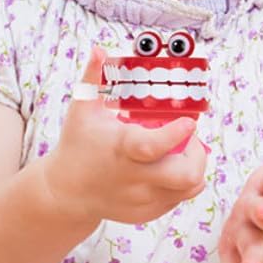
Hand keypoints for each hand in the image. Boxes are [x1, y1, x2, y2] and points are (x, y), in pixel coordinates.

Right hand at [42, 46, 207, 225]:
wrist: (65, 192)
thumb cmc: (77, 145)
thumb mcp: (82, 110)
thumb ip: (94, 78)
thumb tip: (100, 50)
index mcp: (121, 150)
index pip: (154, 146)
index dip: (177, 133)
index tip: (189, 121)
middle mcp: (133, 178)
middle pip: (184, 175)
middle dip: (197, 153)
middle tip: (189, 139)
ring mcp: (142, 199)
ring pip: (188, 188)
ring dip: (195, 167)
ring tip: (183, 152)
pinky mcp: (146, 212)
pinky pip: (179, 199)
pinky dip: (182, 183)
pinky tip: (170, 168)